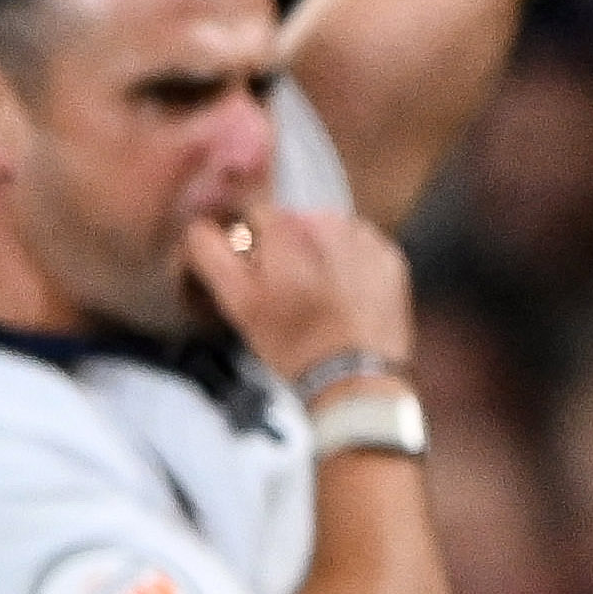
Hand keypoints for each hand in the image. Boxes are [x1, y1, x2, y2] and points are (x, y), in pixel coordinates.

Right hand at [184, 201, 415, 394]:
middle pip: (295, 224)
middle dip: (290, 251)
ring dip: (322, 256)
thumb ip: (212, 254)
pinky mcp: (391, 258)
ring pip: (329, 233)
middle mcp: (328, 223)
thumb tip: (201, 225)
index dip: (254, 244)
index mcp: (287, 229)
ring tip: (322, 299)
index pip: (257, 214)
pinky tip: (347, 297)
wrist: (355, 380)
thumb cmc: (293, 344)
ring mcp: (365, 239)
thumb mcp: (238, 303)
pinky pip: (362, 249)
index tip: (259, 274)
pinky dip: (353, 267)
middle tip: (292, 295)